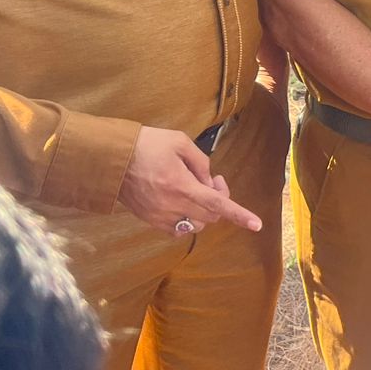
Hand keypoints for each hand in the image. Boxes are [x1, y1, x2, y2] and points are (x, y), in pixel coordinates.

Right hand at [117, 126, 263, 234]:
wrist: (112, 159)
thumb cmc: (148, 145)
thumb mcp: (180, 142)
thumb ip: (201, 162)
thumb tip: (209, 182)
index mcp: (182, 186)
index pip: (218, 205)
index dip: (239, 215)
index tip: (257, 224)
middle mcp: (172, 206)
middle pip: (210, 216)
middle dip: (219, 200)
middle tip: (212, 179)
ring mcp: (160, 216)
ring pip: (195, 225)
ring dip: (203, 211)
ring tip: (195, 188)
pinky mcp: (150, 220)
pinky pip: (177, 229)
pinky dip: (187, 218)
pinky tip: (182, 201)